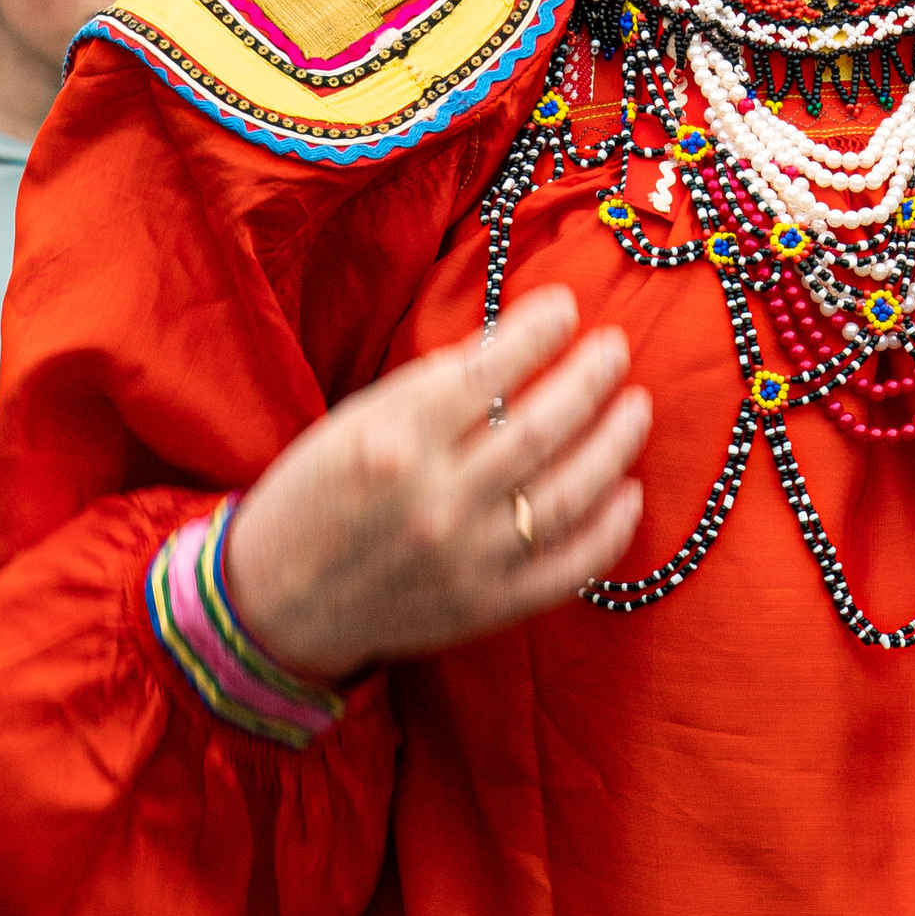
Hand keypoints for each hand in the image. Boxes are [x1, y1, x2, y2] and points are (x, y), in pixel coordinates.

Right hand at [221, 284, 651, 681]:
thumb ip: (428, 389)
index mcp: (395, 442)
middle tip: (615, 349)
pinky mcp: (486, 607)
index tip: (567, 308)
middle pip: (543, 428)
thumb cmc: (314, 497)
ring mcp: (466, 560)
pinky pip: (569, 569)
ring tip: (636, 408)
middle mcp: (436, 501)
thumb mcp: (353, 423)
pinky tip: (628, 493)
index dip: (538, 332)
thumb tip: (507, 347)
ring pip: (569, 494)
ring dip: (615, 445)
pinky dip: (609, 531)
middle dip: (592, 379)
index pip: (489, 372)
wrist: (278, 603)